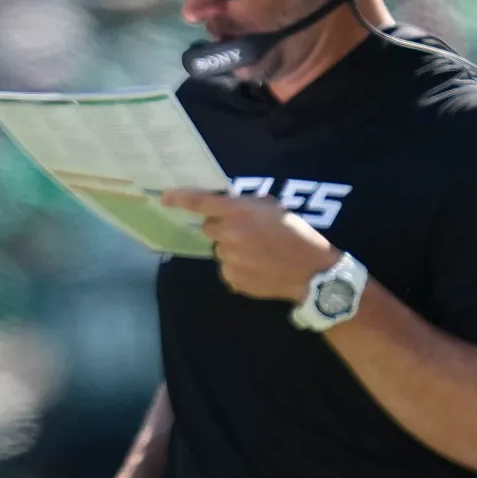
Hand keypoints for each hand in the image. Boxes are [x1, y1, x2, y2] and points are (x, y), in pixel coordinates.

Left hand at [161, 190, 338, 302]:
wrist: (311, 272)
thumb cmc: (296, 234)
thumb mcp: (273, 209)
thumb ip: (245, 205)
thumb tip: (224, 206)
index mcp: (239, 213)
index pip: (201, 203)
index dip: (180, 199)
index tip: (165, 198)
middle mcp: (230, 235)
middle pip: (209, 229)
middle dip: (222, 229)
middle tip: (246, 233)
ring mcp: (229, 259)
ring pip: (220, 251)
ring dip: (232, 250)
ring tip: (258, 254)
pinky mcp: (232, 279)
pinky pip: (227, 270)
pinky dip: (238, 268)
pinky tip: (258, 268)